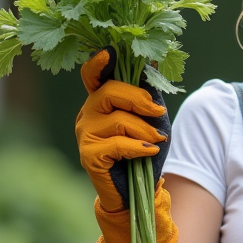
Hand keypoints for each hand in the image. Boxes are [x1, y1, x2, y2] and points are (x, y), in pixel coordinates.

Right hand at [75, 46, 177, 242]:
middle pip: (109, 92)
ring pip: (117, 119)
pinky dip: (137, 147)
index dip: (99, 62)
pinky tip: (147, 152)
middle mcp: (87, 113)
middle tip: (158, 112)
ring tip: (156, 140)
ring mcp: (84, 134)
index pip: (92, 75)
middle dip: (139, 99)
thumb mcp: (151, 120)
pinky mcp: (88, 155)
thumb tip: (152, 65)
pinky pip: (116, 143)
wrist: (136, 191)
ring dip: (144, 130)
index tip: (110, 51)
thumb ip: (148, 95)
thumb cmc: (143, 151)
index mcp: (100, 100)